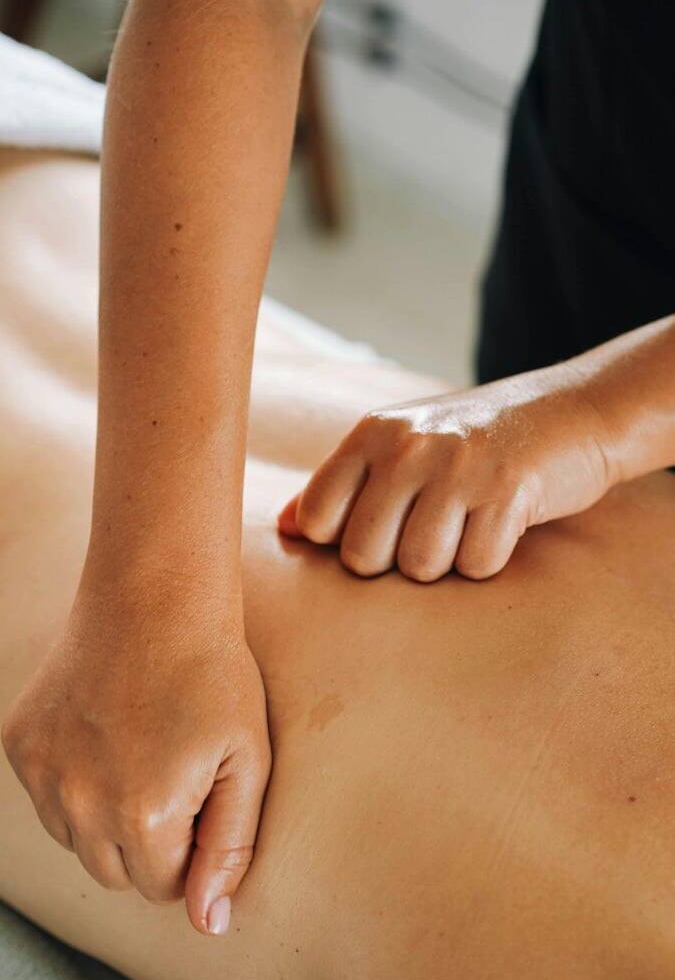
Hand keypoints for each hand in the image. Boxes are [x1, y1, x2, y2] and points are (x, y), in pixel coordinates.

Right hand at [1, 581, 269, 934]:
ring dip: (107, 818)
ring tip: (142, 754)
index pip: (163, 886)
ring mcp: (42, 774)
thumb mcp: (248, 762)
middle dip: (149, 843)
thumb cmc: (215, 677)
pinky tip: (107, 734)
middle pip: (115, 872)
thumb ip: (229, 849)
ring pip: (77, 840)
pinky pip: (49, 796)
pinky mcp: (20, 744)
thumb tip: (208, 925)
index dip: (191, 850)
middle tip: (176, 777)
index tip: (204, 800)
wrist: (155, 597)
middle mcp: (81, 805)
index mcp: (143, 816)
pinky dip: (75, 781)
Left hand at [278, 361, 615, 580]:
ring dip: (447, 564)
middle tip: (432, 531)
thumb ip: (342, 485)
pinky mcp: (509, 490)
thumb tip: (285, 528)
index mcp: (372, 434)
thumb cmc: (474, 441)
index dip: (343, 543)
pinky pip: (476, 566)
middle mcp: (408, 446)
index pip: (318, 519)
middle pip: (364, 557)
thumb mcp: (401, 445)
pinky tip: (501, 525)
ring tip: (467, 526)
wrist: (574, 411)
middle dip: (396, 563)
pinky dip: (490, 561)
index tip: (381, 530)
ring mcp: (459, 467)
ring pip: (419, 568)